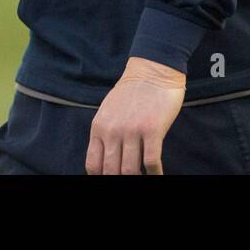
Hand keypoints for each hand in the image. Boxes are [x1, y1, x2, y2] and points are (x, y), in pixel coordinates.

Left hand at [86, 57, 185, 174]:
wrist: (152, 70)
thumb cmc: (132, 91)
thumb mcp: (108, 110)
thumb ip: (105, 132)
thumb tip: (105, 159)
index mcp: (99, 126)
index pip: (93, 165)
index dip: (101, 177)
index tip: (111, 177)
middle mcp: (112, 130)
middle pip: (111, 172)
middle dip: (119, 179)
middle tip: (128, 177)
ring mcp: (132, 130)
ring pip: (129, 171)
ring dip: (137, 178)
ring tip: (142, 176)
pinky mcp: (152, 130)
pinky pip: (151, 162)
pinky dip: (154, 174)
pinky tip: (157, 174)